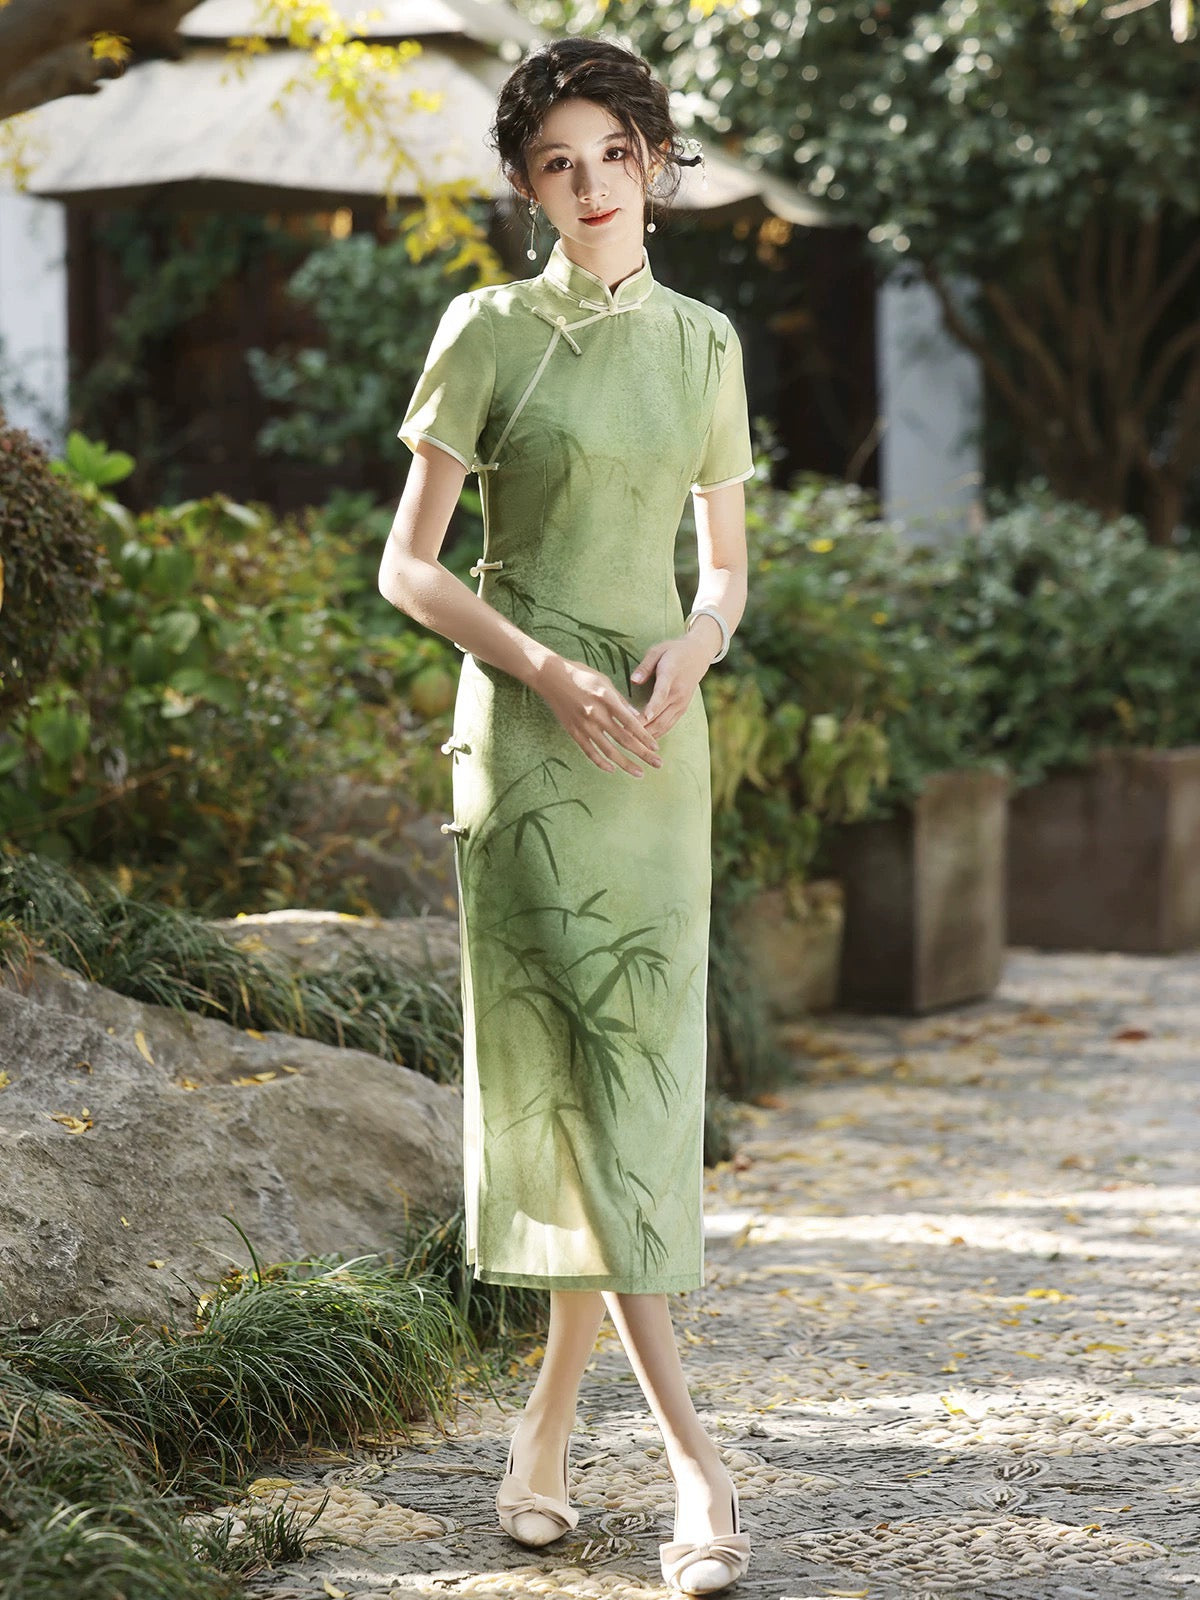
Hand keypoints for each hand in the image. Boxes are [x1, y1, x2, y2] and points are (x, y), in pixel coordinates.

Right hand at [537, 656, 663, 776]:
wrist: (550, 677)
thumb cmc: (580, 674)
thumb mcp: (604, 681)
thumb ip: (620, 700)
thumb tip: (637, 716)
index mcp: (606, 698)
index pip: (631, 723)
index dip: (645, 737)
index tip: (656, 747)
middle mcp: (596, 714)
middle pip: (624, 739)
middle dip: (643, 754)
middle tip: (658, 764)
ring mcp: (584, 725)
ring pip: (608, 750)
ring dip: (626, 764)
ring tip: (639, 773)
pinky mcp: (573, 731)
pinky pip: (589, 751)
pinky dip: (601, 762)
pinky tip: (612, 769)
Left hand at [631, 627, 714, 738]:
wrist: (698, 655)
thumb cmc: (673, 651)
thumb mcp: (657, 651)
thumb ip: (645, 666)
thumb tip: (633, 680)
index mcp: (670, 675)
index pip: (661, 693)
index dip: (652, 707)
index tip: (642, 718)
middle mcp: (678, 693)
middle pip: (660, 715)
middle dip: (642, 727)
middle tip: (621, 735)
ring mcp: (681, 703)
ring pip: (663, 724)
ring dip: (647, 735)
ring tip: (629, 743)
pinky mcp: (682, 709)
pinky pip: (668, 726)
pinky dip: (656, 734)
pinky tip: (642, 742)